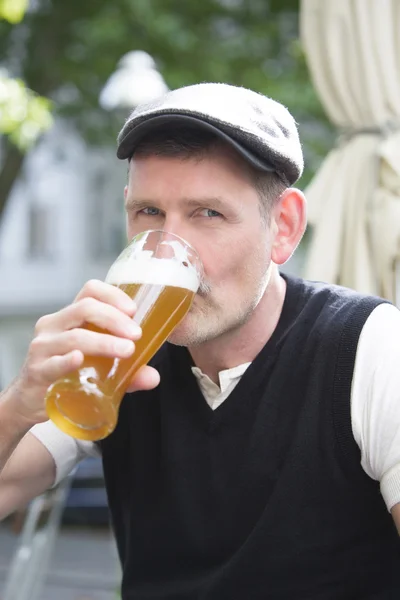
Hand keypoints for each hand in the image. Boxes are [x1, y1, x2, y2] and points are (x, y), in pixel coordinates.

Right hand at [7, 280, 158, 425]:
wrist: (32, 400)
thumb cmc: (68, 374)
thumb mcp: (99, 366)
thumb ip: (128, 372)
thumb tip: (154, 377)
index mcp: (70, 316)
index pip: (90, 290)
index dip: (112, 294)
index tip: (133, 310)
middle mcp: (54, 325)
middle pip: (85, 308)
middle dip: (114, 319)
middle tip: (136, 334)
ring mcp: (43, 346)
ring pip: (74, 336)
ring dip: (104, 342)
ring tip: (126, 351)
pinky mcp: (37, 370)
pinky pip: (53, 362)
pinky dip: (68, 361)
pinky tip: (80, 359)